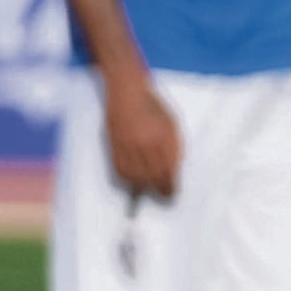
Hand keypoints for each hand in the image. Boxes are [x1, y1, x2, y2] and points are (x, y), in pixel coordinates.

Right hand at [104, 73, 181, 198]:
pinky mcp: (115, 146)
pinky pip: (120, 169)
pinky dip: (127, 180)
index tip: (174, 191)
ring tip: (150, 192)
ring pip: (136, 176)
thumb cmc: (152, 105)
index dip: (172, 184)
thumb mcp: (171, 122)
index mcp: (163, 137)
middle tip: (166, 197)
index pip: (169, 169)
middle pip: (154, 176)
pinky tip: (134, 182)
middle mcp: (145, 144)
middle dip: (161, 190)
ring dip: (144, 188)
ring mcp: (128, 146)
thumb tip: (174, 167)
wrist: (126, 92)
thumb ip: (174, 145)